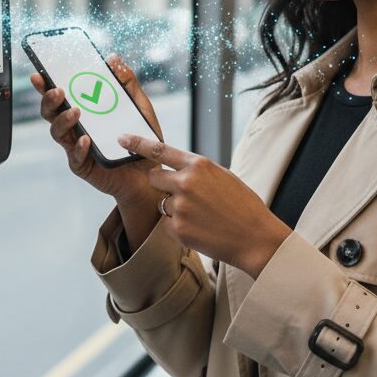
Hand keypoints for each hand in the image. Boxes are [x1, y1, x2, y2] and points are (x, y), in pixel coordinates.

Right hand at [30, 54, 162, 208]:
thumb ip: (126, 82)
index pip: (60, 96)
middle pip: (51, 113)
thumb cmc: (142, 137)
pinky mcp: (83, 165)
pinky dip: (78, 147)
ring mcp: (76, 147)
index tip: (39, 75)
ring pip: (57, 133)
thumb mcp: (138, 105)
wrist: (151, 170)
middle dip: (49, 100)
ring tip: (76, 111)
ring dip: (63, 120)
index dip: (46, 85)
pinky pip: (74, 156)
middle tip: (59, 91)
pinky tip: (85, 140)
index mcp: (84, 110)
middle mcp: (75, 128)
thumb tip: (112, 58)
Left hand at [119, 134, 291, 278]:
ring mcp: (180, 207)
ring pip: (163, 204)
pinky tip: (200, 229)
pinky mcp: (177, 229)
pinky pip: (166, 225)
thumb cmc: (243, 206)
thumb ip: (197, 171)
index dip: (137, 144)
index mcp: (200, 165)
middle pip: (154, 179)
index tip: (121, 139)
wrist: (255, 237)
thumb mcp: (223, 177)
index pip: (159, 150)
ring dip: (176, 210)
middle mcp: (186, 183)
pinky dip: (179, 228)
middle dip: (161, 185)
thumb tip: (176, 171)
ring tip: (202, 216)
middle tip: (181, 195)